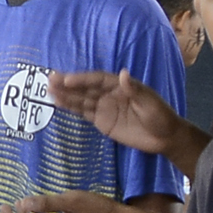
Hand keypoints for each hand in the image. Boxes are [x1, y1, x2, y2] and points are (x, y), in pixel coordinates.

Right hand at [47, 70, 187, 158]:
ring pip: (82, 99)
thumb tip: (122, 74)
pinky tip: (58, 103)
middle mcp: (110, 94)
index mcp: (121, 86)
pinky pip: (84, 112)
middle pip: (86, 87)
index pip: (98, 80)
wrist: (165, 138)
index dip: (83, 79)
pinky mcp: (102, 121)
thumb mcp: (150, 103)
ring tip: (48, 90)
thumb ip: (134, 90)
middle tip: (50, 80)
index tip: (67, 80)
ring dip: (66, 95)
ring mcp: (105, 107)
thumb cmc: (160, 117)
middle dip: (68, 84)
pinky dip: (71, 108)